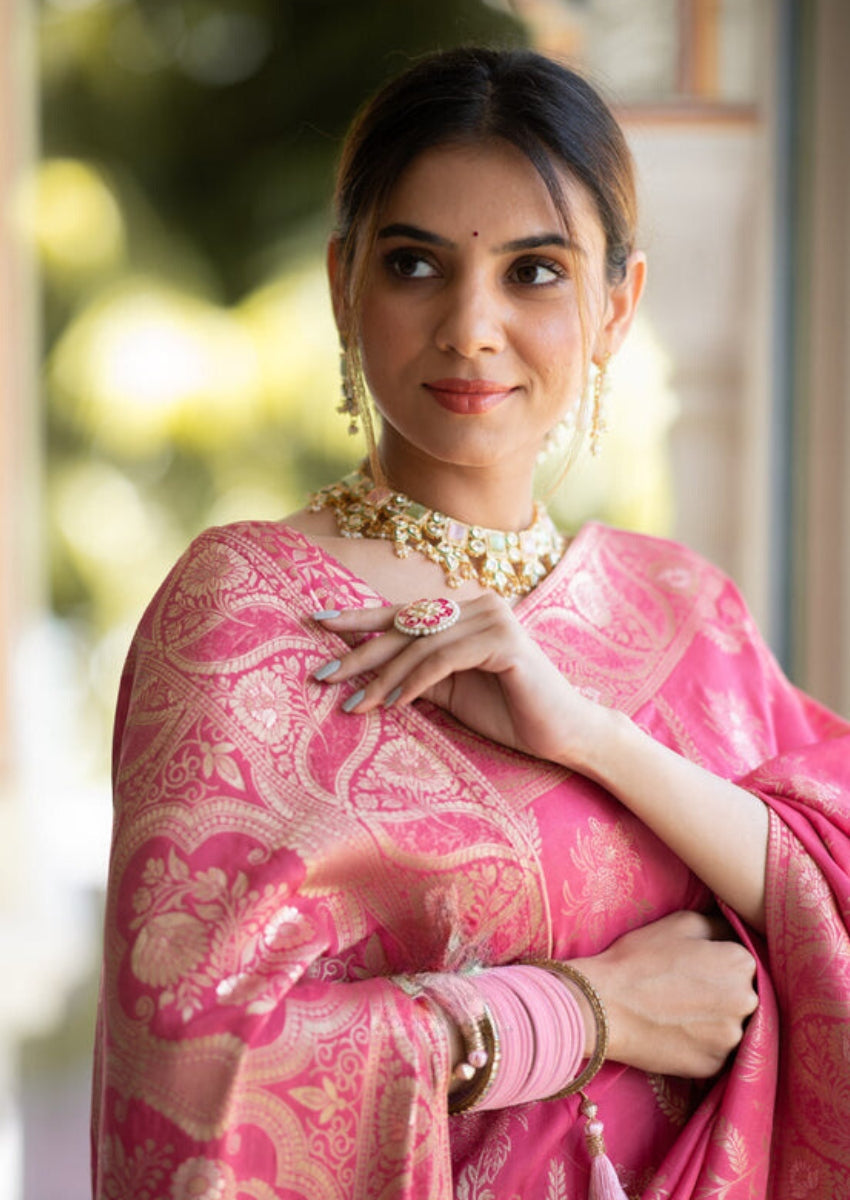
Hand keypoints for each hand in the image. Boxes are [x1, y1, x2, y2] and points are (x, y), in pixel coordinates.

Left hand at [312, 595, 605, 764]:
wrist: (564, 733)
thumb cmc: (508, 711)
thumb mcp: (449, 691)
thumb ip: (414, 674)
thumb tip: (362, 670)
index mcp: (466, 610)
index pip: (404, 612)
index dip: (359, 618)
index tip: (317, 622)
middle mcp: (479, 604)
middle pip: (405, 625)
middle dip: (358, 651)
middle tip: (320, 674)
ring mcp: (494, 618)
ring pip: (419, 644)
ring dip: (382, 678)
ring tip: (353, 705)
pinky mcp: (504, 642)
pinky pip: (443, 659)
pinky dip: (414, 681)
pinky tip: (393, 703)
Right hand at [573, 911, 758, 1077]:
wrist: (603, 1005)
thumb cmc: (639, 959)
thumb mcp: (680, 923)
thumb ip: (719, 924)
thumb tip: (736, 931)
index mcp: (741, 963)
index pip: (746, 963)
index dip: (721, 964)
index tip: (698, 968)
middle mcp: (746, 1002)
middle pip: (745, 997)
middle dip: (723, 994)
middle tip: (688, 991)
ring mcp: (732, 1038)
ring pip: (732, 1027)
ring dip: (714, 1021)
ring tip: (680, 1012)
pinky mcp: (714, 1065)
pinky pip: (716, 1052)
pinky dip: (701, 1043)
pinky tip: (676, 1032)